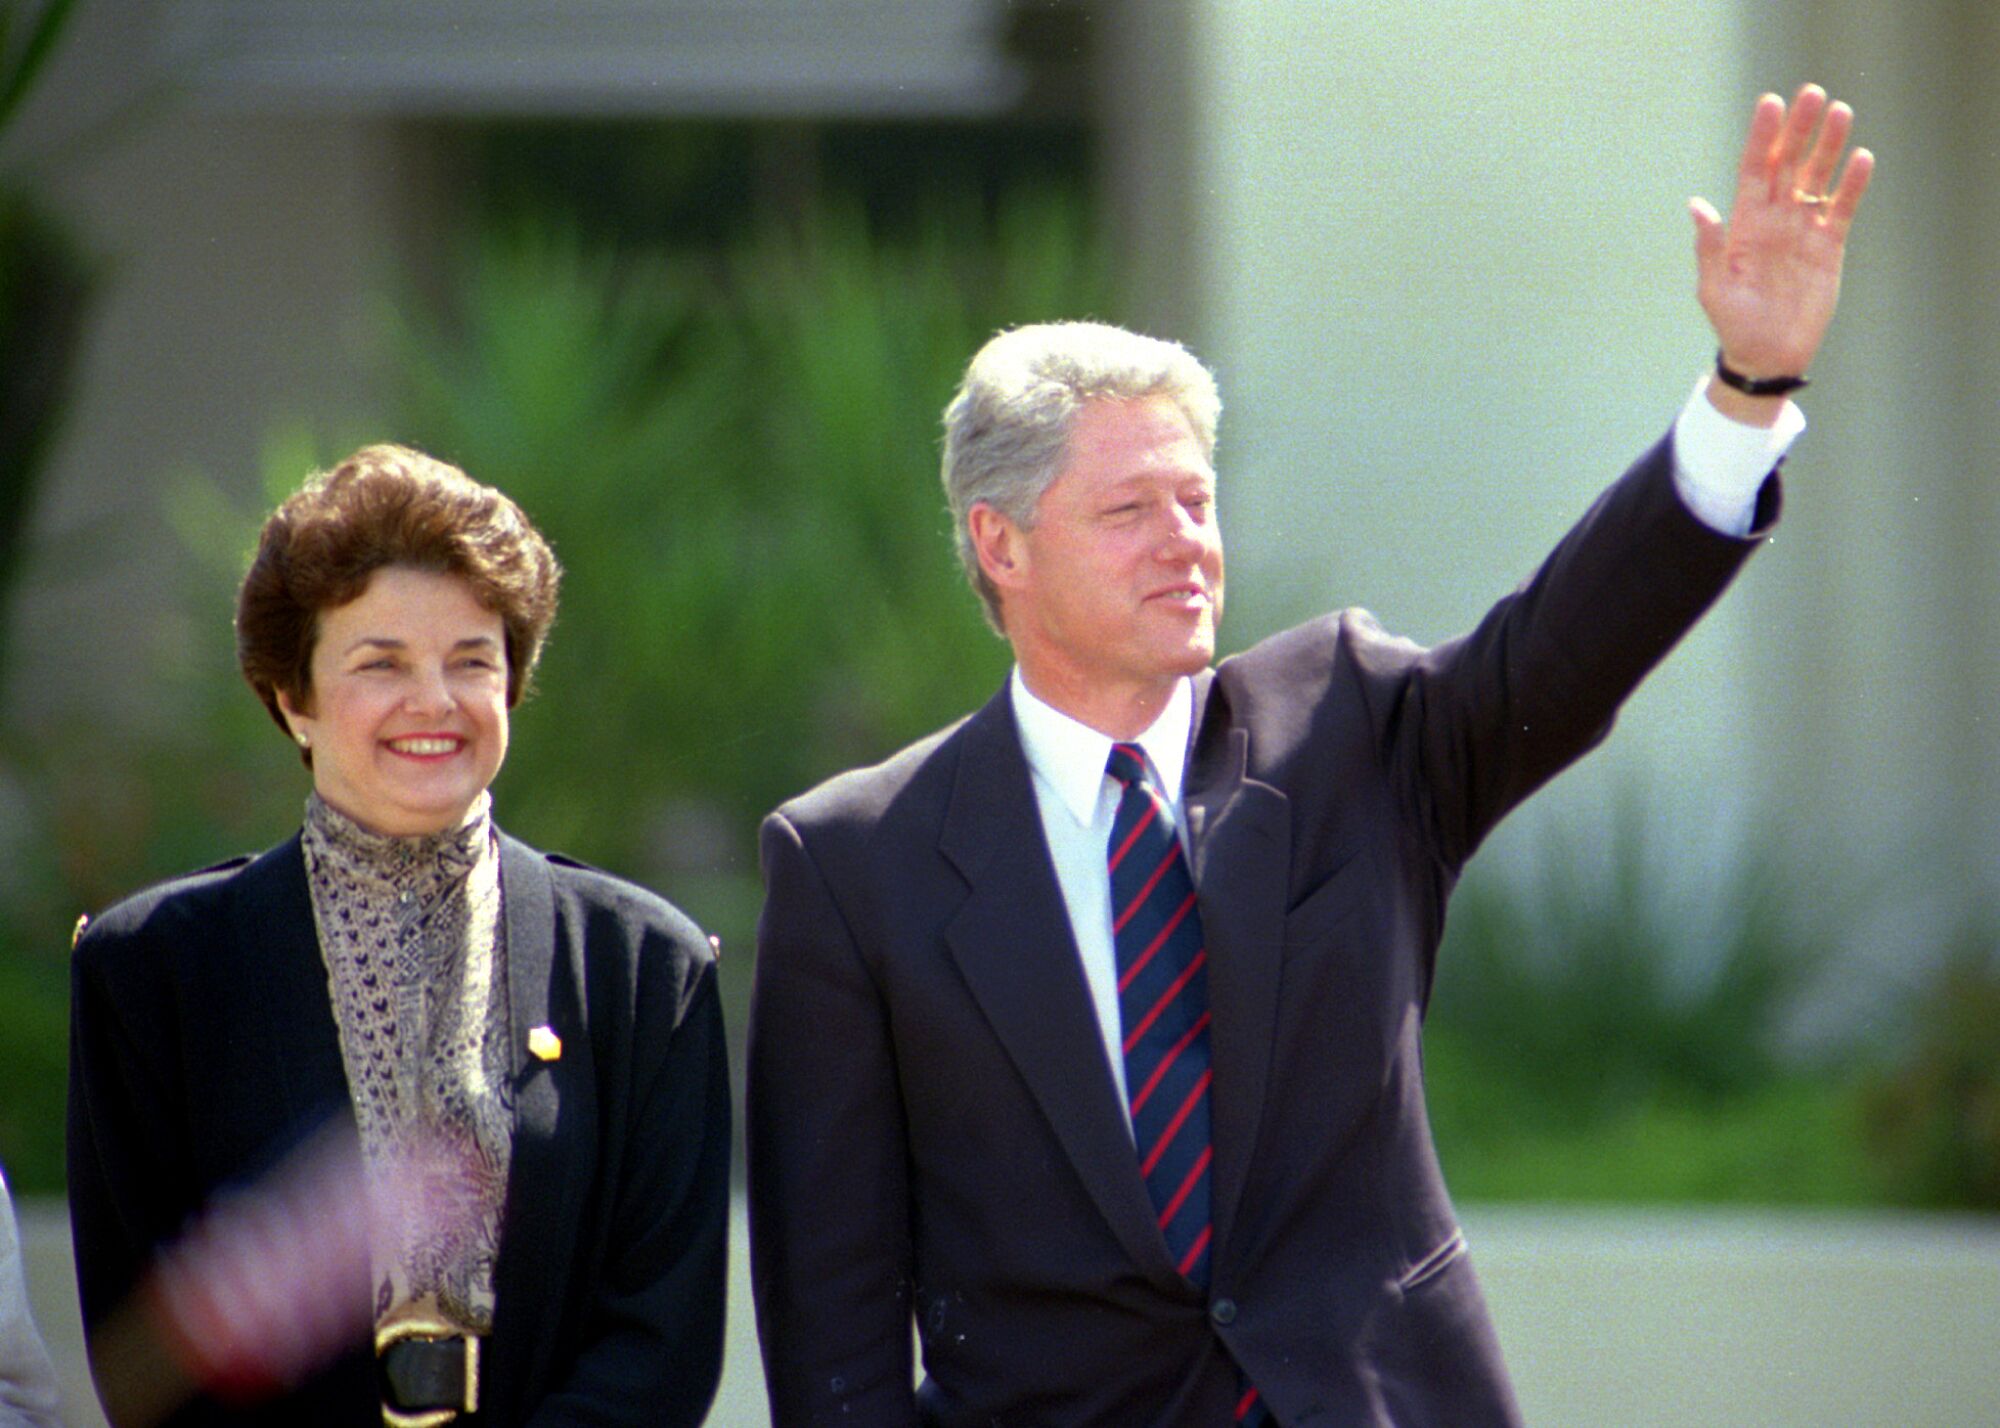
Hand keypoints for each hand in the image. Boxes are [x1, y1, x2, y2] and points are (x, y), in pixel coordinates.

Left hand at [1691, 84, 1873, 381]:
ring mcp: (1802, 230)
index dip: (1761, 138)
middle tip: (1811, 93)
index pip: (1753, 171)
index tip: (1770, 104)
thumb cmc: (1734, 325)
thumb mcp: (1715, 289)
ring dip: (1828, 146)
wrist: (1767, 356)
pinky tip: (1860, 159)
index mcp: (1744, 225)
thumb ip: (1710, 247)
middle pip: (1788, 164)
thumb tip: (1697, 206)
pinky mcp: (1828, 246)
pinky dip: (1852, 185)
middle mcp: (1774, 219)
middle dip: (1798, 129)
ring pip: (1817, 178)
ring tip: (1840, 112)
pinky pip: (1841, 209)